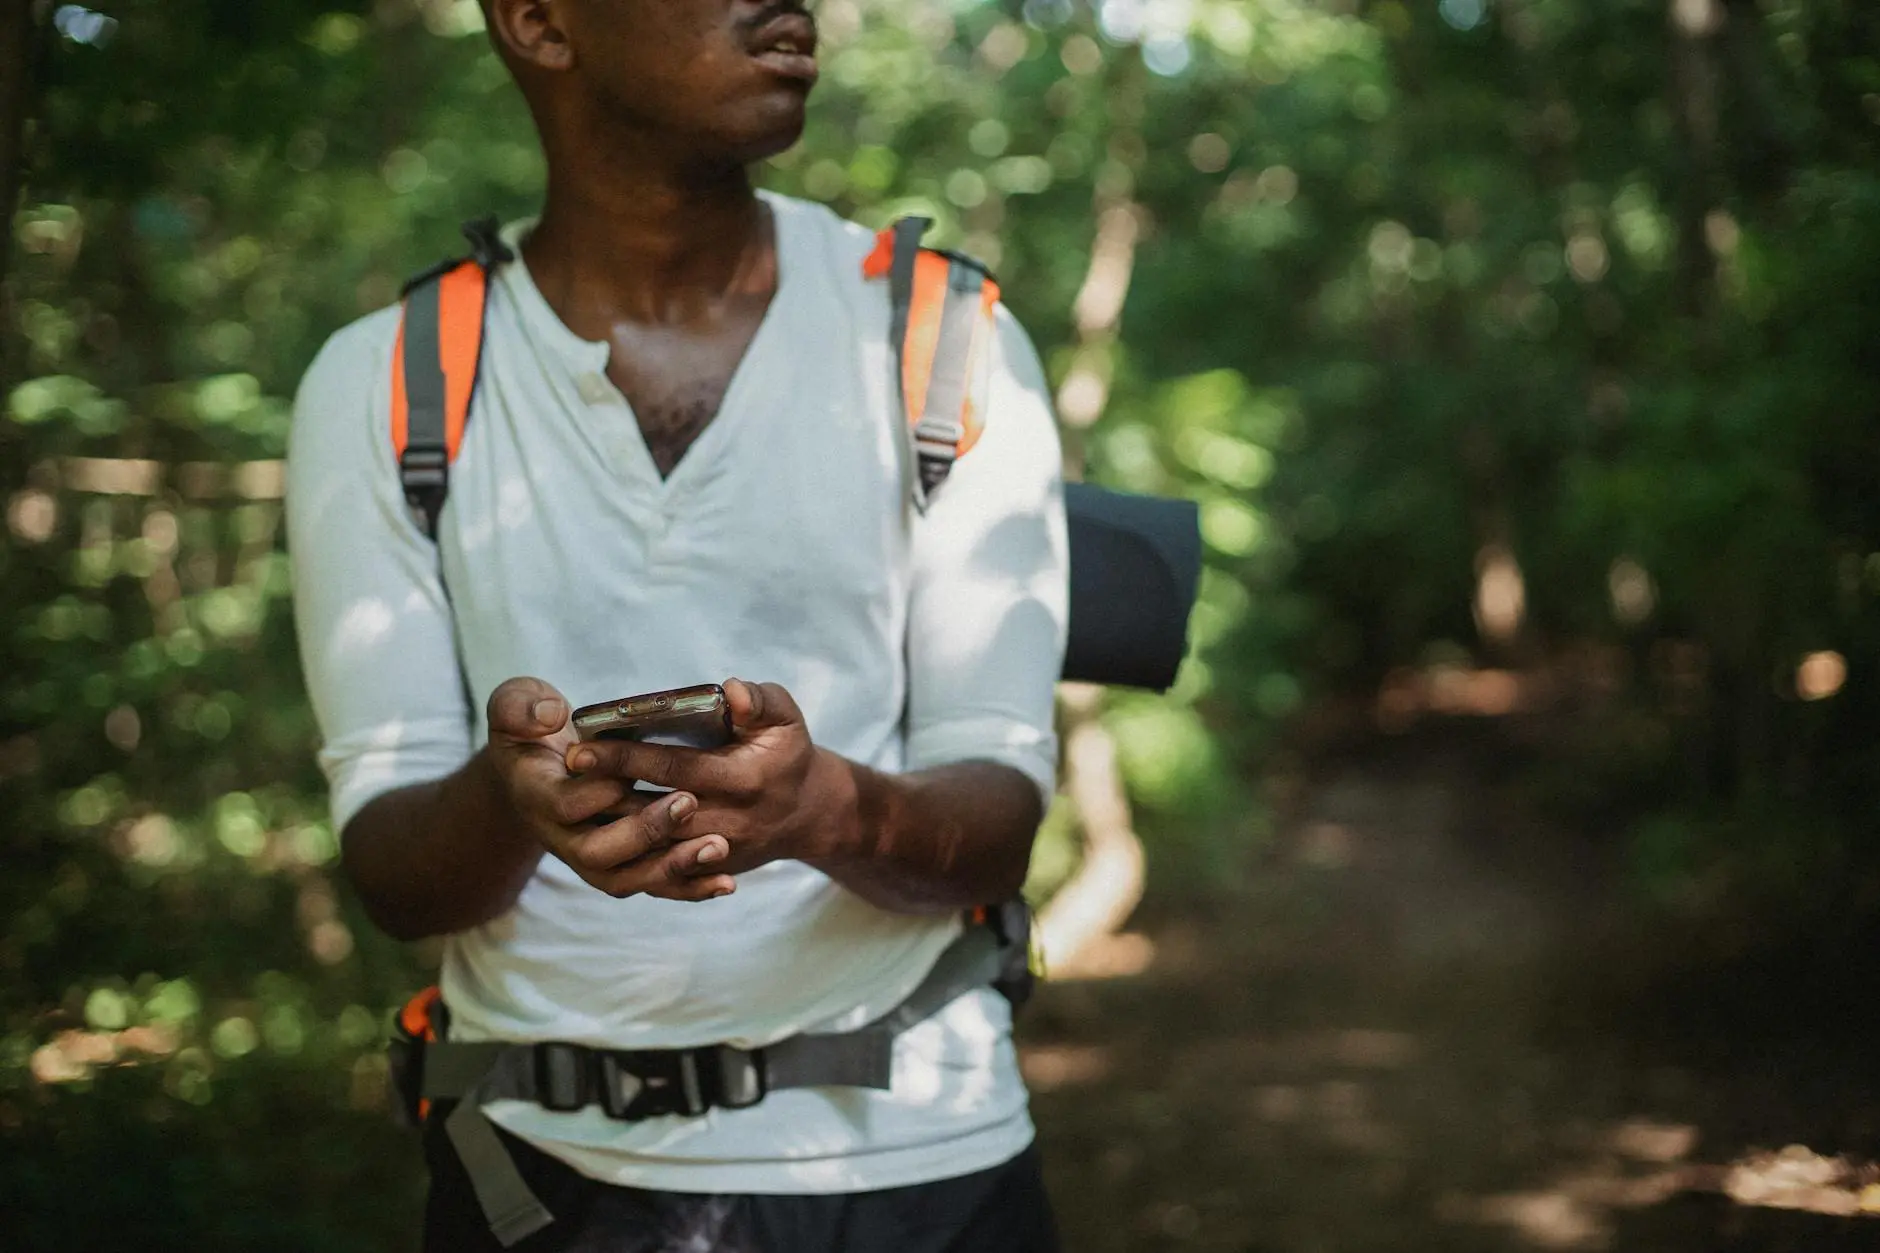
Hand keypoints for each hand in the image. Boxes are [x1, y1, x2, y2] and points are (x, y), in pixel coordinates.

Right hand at [484, 677, 738, 901]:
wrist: (533, 768)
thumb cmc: (530, 729)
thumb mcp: (514, 705)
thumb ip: (520, 707)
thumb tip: (550, 716)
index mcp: (537, 795)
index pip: (565, 806)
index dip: (597, 793)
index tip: (630, 772)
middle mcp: (561, 836)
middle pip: (598, 854)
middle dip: (644, 831)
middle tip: (688, 802)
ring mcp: (590, 856)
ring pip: (628, 879)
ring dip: (673, 868)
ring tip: (717, 847)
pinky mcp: (619, 864)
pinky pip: (651, 886)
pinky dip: (689, 887)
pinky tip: (725, 882)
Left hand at [562, 679, 855, 878]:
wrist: (808, 813)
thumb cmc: (787, 754)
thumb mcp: (785, 718)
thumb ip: (760, 700)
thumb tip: (731, 691)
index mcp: (745, 779)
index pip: (674, 770)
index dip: (626, 759)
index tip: (583, 746)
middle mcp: (730, 822)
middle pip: (653, 811)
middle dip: (605, 792)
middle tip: (566, 769)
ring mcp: (718, 853)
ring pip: (651, 846)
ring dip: (610, 823)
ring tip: (570, 797)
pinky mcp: (709, 871)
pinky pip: (661, 870)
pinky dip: (628, 853)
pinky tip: (596, 829)